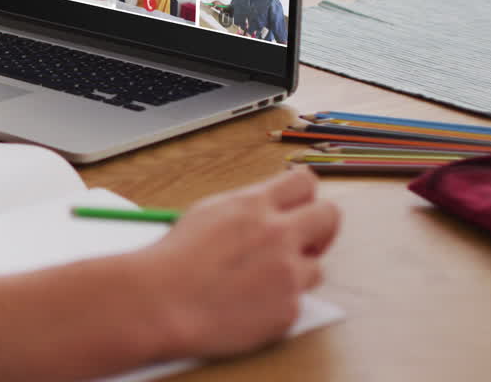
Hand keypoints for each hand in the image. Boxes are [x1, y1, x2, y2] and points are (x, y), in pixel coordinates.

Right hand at [137, 168, 339, 359]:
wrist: (161, 303)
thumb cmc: (174, 260)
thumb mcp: (207, 213)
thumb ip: (246, 208)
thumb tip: (270, 207)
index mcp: (254, 205)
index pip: (304, 182)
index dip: (304, 195)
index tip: (299, 207)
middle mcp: (278, 234)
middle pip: (329, 217)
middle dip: (319, 229)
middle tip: (302, 242)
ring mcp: (287, 273)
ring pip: (316, 266)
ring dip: (295, 272)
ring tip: (258, 281)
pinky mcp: (289, 309)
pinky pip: (297, 301)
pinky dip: (277, 303)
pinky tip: (248, 304)